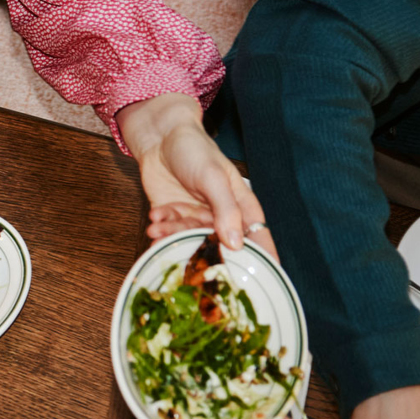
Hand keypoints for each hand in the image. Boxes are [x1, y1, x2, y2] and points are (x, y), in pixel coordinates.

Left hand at [118, 93, 269, 254]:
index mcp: (241, 206)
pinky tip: (155, 217)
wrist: (160, 137)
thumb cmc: (195, 150)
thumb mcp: (214, 178)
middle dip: (202, 251)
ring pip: (189, 239)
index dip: (263, 259)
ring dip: (173, 236)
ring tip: (158, 227)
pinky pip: (169, 231)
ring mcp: (195, 217)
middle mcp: (220, 216)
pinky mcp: (173, 215)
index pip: (258, 237)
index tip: (265, 281)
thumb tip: (236, 245)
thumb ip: (225, 210)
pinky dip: (161, 227)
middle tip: (189, 257)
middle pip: (219, 245)